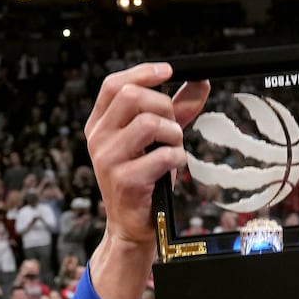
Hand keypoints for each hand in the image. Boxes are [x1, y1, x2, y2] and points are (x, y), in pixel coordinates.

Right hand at [84, 63, 208, 249]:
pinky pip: (162, 156)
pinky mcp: (125, 181)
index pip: (114, 84)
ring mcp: (108, 160)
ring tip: (175, 147)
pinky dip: (177, 158)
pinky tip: (175, 167)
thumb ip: (176, 110)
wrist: (133, 226)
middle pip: (131, 97)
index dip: (143, 73)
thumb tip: (200, 82)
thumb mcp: (157, 140)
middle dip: (164, 106)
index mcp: (99, 124)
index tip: (169, 71)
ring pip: (148, 124)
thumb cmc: (145, 180)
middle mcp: (98, 139)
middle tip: (174, 126)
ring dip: (173, 134)